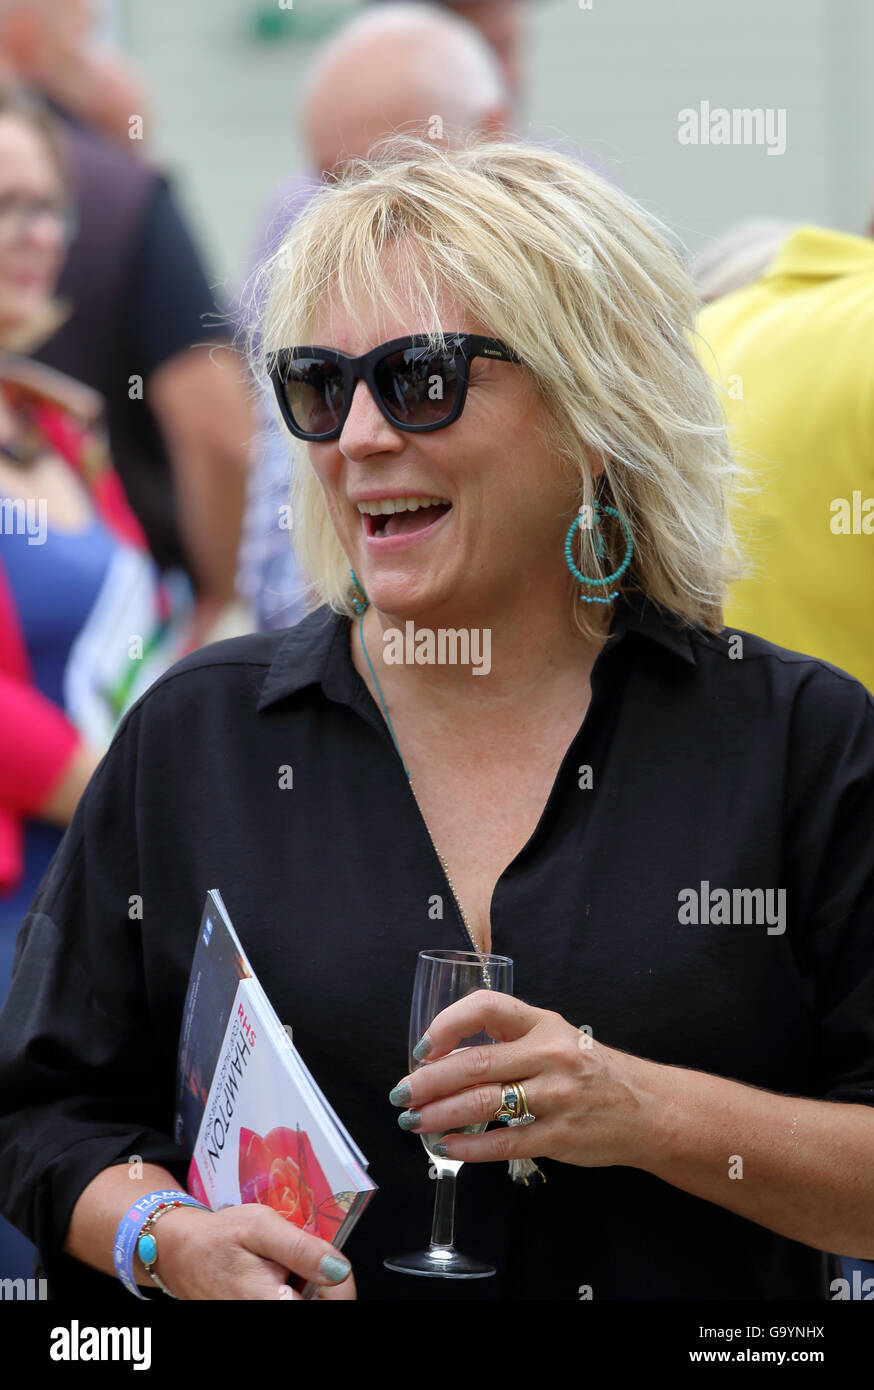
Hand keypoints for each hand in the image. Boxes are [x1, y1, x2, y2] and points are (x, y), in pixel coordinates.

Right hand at [149, 1204, 356, 1300]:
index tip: (331, 1260)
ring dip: (307, 1286)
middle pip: (320, 1305)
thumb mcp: (261, 1226)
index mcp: (271, 1304)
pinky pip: (290, 1304)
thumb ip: (301, 1248)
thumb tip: (338, 1269)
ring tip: (286, 1265)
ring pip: (307, 1303)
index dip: (340, 1281)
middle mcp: (265, 1316)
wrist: (181, 1253)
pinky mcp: (257, 1314)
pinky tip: (278, 1276)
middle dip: (321, 1282)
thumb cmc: (219, 1237)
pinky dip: (292, 1290)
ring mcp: (259, 1317)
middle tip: (304, 1258)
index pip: (334, 1304)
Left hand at [389, 990, 663, 1170]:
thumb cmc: (589, 1070)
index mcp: (543, 1023)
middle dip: (429, 1081)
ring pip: (485, 1104)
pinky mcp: (561, 1136)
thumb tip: (442, 1057)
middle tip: (400, 1094)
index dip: (448, 1023)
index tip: (424, 1047)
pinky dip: (470, 1148)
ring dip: (440, 1115)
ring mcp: (557, 1096)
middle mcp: (549, 1054)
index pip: (487, 1007)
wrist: (648, 1108)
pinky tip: (446, 1148)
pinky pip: (506, 1143)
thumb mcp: (555, 1038)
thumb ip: (509, 1041)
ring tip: (413, 1122)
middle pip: (476, 1063)